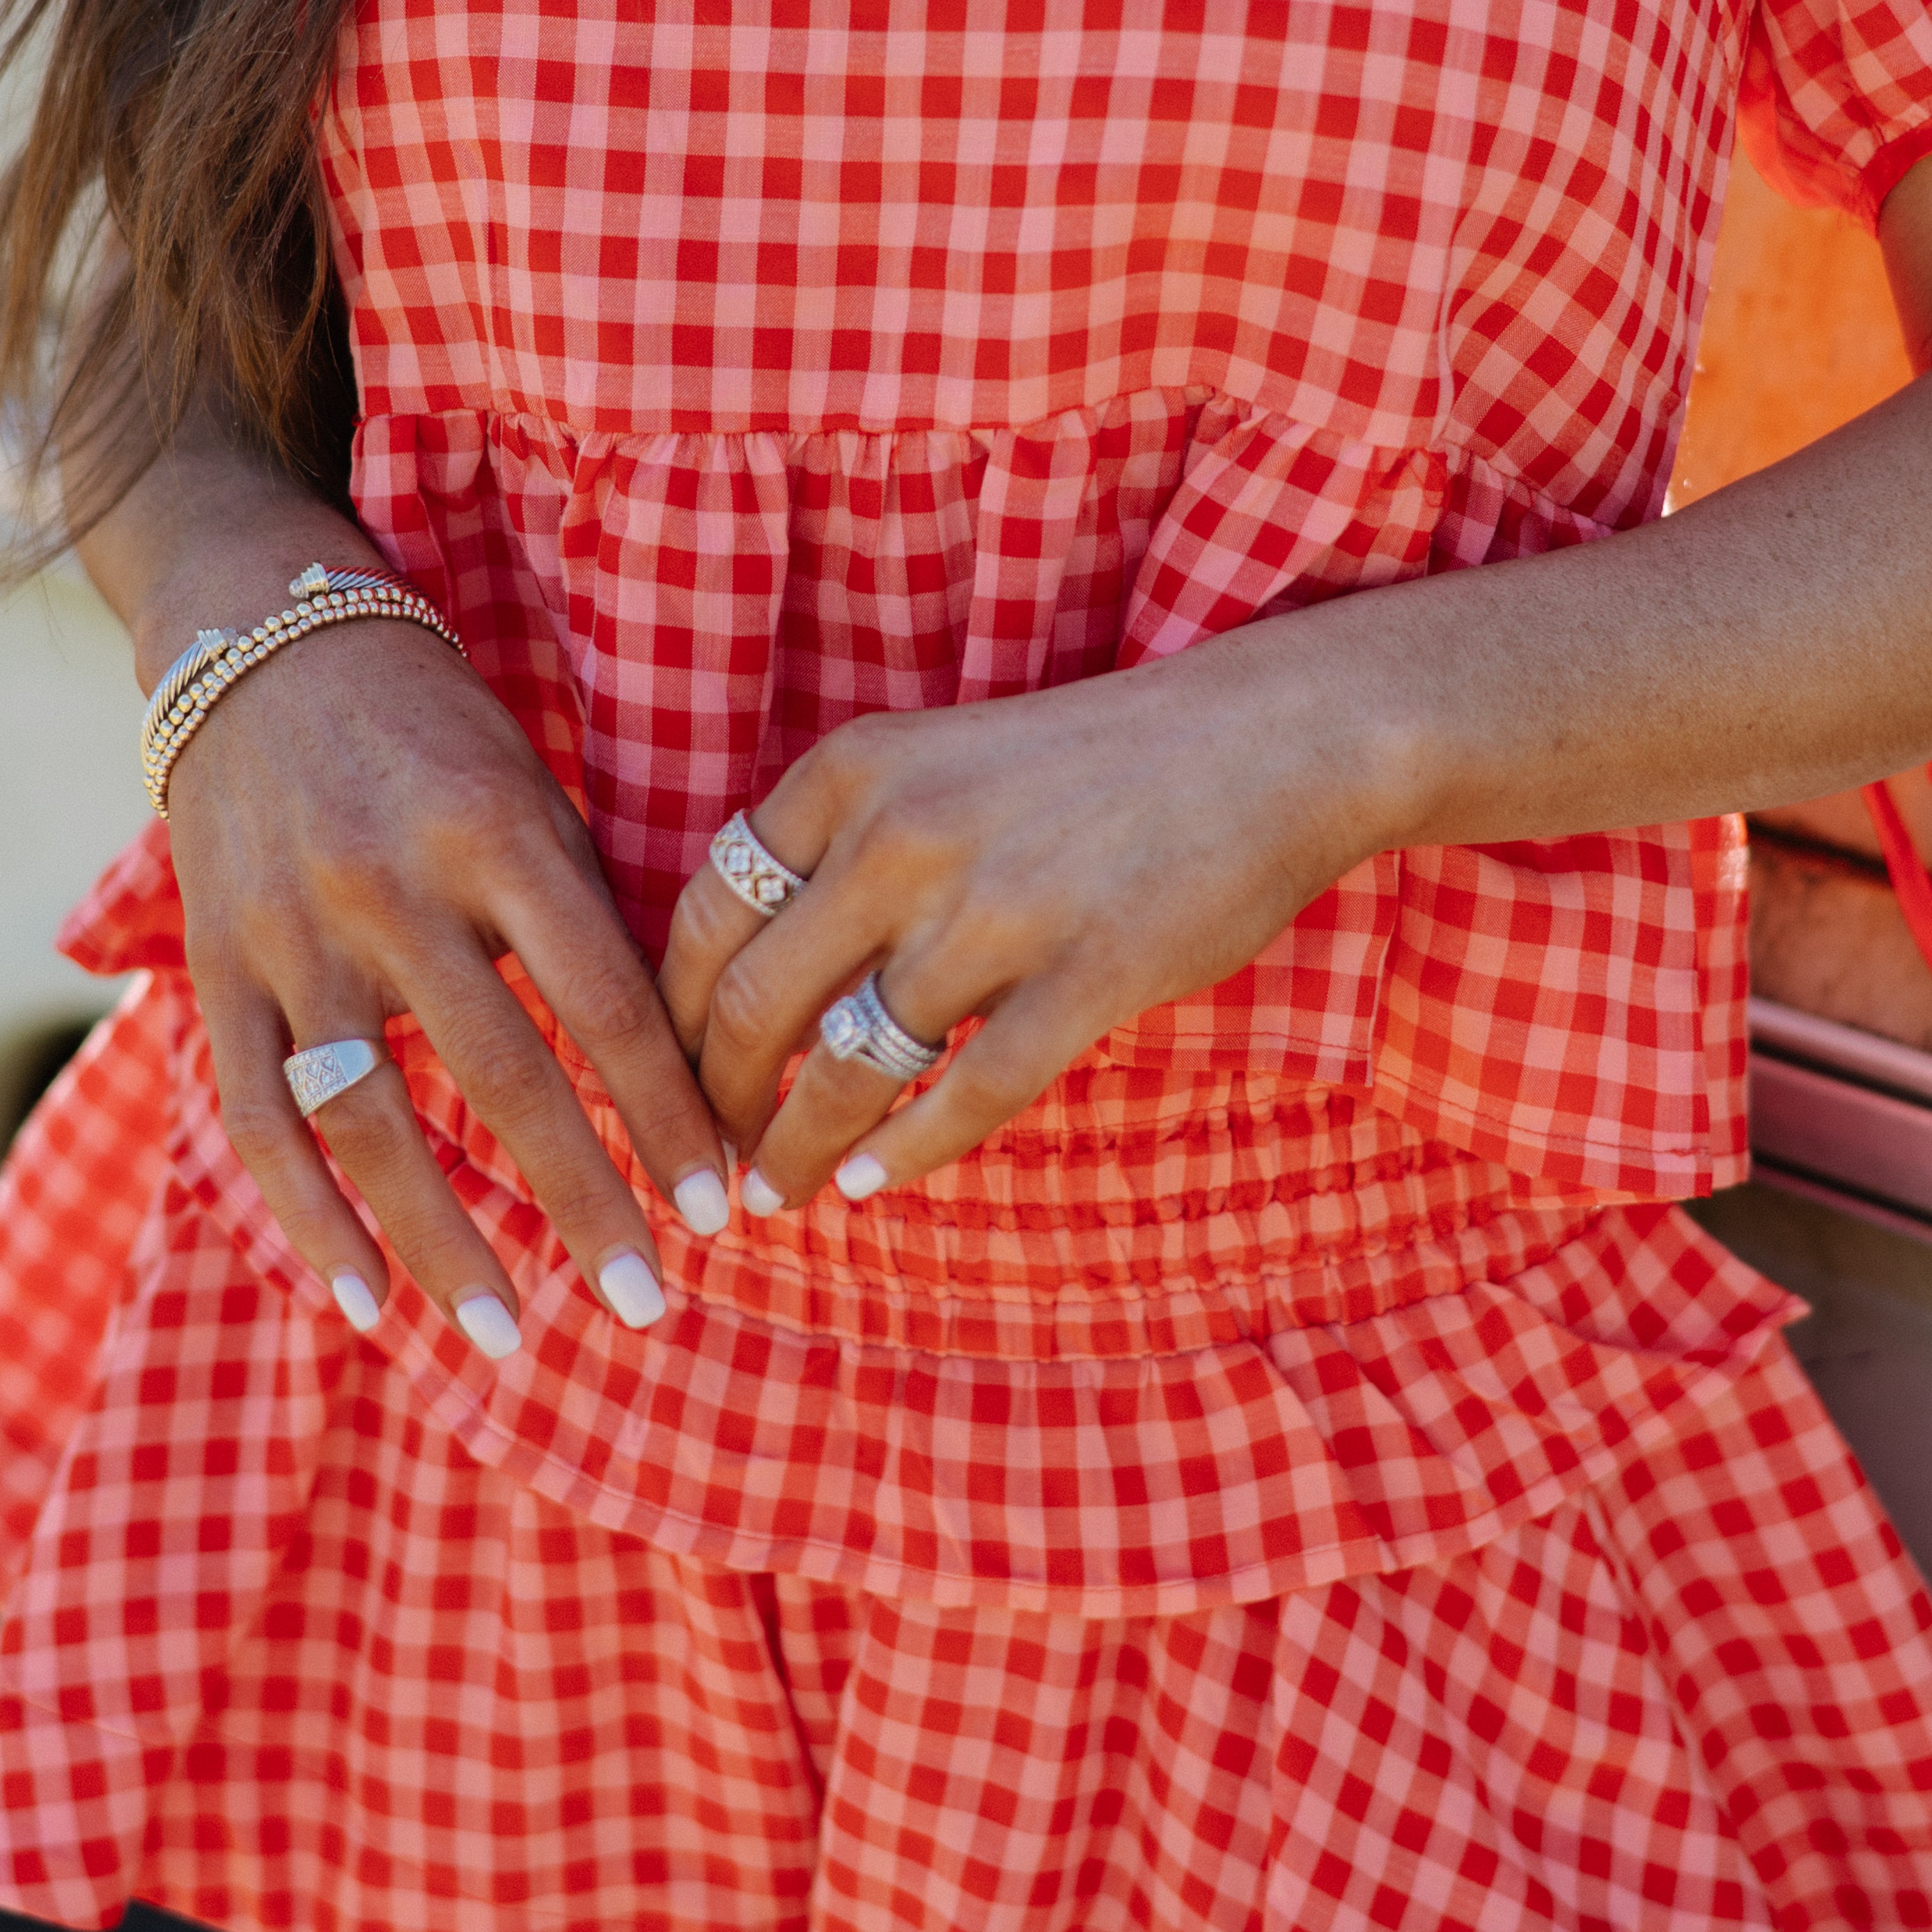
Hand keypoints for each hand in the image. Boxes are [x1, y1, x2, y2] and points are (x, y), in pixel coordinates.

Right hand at [158, 573, 732, 1350]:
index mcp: (498, 833)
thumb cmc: (436, 730)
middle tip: (651, 1307)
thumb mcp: (532, 793)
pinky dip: (311, 1217)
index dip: (668, 1116)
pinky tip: (366, 1299)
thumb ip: (587, 919)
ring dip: (444, 1243)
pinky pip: (260, 1118)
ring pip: (374, 1120)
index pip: (606, 1003)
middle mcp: (393, 887)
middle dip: (584, 1204)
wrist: (260, 644)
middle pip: (503, 1077)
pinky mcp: (216, 966)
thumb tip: (678, 1070)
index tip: (722, 1210)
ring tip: (509, 1336)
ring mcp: (294, 933)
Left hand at [658, 627, 1380, 1212]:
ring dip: (798, 1147)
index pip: (707, 914)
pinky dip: (908, 1151)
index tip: (667, 1078)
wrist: (1264, 740)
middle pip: (756, 1002)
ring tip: (781, 1191)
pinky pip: (970, 1092)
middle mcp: (902, 834)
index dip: (670, 1017)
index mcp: (850, 772)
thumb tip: (747, 984)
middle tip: (712, 1158)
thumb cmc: (1088, 766)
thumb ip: (842, 852)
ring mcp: (997, 907)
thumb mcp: (933, 766)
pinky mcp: (1087, 973)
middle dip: (715, 1102)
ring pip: (849, 1063)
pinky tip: (875, 1180)